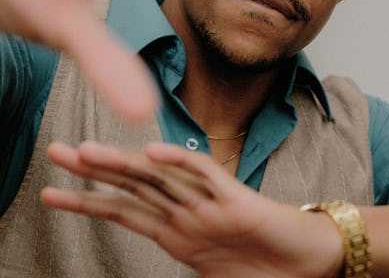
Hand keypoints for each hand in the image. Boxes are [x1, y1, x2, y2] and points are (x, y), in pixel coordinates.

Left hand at [42, 141, 343, 277]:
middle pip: (133, 184)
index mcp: (178, 234)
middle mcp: (187, 213)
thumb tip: (160, 251)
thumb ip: (181, 259)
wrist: (308, 261)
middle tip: (53, 151)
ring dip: (119, 164)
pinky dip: (180, 161)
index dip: (87, 200)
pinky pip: (205, 175)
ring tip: (82, 153)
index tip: (52, 191)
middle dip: (92, 169)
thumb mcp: (209, 273)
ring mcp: (210, 204)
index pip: (124, 211)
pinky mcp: (237, 199)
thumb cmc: (263, 269)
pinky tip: (153, 151)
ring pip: (159, 176)